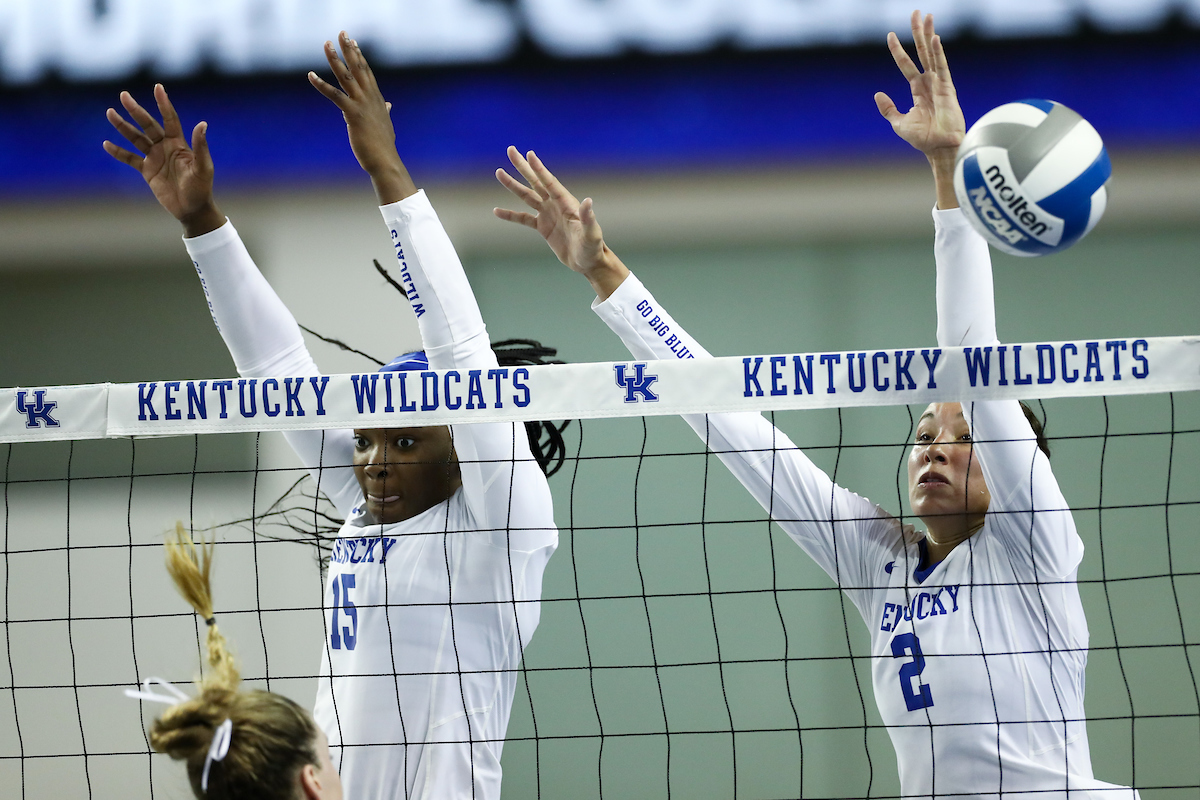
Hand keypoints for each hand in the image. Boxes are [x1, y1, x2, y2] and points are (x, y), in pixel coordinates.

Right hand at [103, 85, 223, 236]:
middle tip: (123, 95)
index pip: (170, 119)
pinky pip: (130, 159)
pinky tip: (106, 144)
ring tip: (110, 112)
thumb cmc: (201, 188)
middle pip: (148, 125)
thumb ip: (200, 146)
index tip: (157, 87)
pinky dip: (118, 152)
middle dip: (136, 110)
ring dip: (123, 126)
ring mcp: (155, 158)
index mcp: (179, 144)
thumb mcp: (203, 167)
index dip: (163, 104)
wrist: (192, 209)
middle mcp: (165, 147)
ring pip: (136, 138)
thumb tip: (203, 124)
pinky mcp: (147, 171)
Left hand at [309, 32, 415, 204]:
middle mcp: (370, 98)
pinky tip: (310, 75)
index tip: (353, 42)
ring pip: (346, 76)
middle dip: (349, 49)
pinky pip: (334, 95)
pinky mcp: (352, 114)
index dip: (359, 56)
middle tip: (342, 33)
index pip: (367, 72)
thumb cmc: (383, 146)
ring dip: (335, 59)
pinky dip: (321, 85)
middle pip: (358, 68)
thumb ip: (385, 112)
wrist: (385, 160)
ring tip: (326, 44)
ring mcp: (362, 104)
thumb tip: (389, 106)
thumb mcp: (385, 124)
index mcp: (377, 100)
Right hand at [493, 147, 628, 299]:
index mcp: (566, 202)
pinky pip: (523, 218)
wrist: (588, 262)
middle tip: (511, 150)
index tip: (528, 154)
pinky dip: (510, 215)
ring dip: (513, 185)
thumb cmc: (593, 247)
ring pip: (527, 196)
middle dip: (523, 167)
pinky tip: (496, 211)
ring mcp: (548, 214)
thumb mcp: (591, 234)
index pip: (549, 182)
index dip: (539, 169)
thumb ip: (588, 218)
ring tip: (499, 172)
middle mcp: (555, 204)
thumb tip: (587, 201)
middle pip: (535, 181)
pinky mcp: (542, 227)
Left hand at [874, 11, 963, 207]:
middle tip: (916, 12)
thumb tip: (877, 94)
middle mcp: (929, 83)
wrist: (939, 149)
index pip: (906, 65)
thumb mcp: (899, 123)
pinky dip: (938, 53)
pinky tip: (934, 39)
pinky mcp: (948, 89)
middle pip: (922, 52)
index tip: (890, 35)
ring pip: (932, 54)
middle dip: (918, 32)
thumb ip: (888, 109)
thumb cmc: (923, 139)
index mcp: (918, 90)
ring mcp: (939, 83)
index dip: (898, 50)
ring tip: (926, 16)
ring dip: (928, 35)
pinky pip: (942, 67)